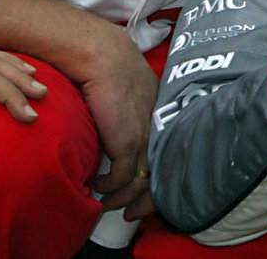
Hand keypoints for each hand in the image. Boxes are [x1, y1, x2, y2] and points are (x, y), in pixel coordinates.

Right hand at [76, 30, 159, 221]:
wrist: (102, 54)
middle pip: (161, 172)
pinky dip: (110, 186)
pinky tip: (99, 184)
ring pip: (142, 180)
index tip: (143, 191)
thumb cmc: (110, 65)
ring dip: (123, 196)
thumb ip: (132, 108)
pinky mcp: (127, 142)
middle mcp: (159, 127)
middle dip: (146, 198)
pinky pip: (123, 176)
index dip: (157, 176)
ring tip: (108, 201)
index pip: (168, 153)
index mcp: (162, 113)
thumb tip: (119, 124)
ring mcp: (145, 136)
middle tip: (131, 211)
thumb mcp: (130, 89)